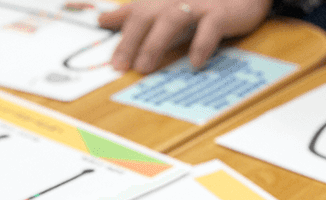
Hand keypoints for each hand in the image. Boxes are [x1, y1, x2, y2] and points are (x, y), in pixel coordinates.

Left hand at [98, 0, 271, 73]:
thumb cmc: (202, 2)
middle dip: (130, 41)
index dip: (120, 35)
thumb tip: (104, 19)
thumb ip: (136, 13)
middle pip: (146, 16)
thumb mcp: (165, 6)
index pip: (134, 14)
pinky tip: (195, 63)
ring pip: (172, 20)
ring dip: (156, 44)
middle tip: (120, 67)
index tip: (112, 61)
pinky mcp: (221, 13)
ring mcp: (198, 4)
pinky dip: (201, 45)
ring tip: (145, 67)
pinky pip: (209, 28)